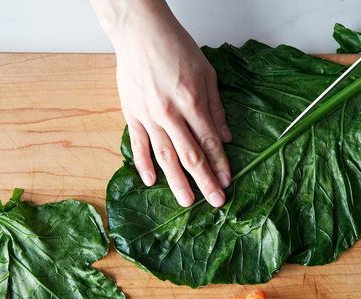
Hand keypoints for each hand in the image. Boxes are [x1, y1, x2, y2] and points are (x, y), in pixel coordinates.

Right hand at [91, 0, 231, 207]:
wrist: (140, 33)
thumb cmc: (175, 48)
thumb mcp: (206, 73)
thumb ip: (215, 108)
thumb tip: (226, 137)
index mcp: (192, 101)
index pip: (209, 142)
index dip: (220, 164)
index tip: (228, 182)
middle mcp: (171, 113)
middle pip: (190, 155)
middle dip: (204, 181)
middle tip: (215, 202)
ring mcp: (149, 116)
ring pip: (165, 156)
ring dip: (177, 182)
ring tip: (187, 202)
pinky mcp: (132, 114)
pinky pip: (139, 145)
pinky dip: (144, 165)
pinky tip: (151, 181)